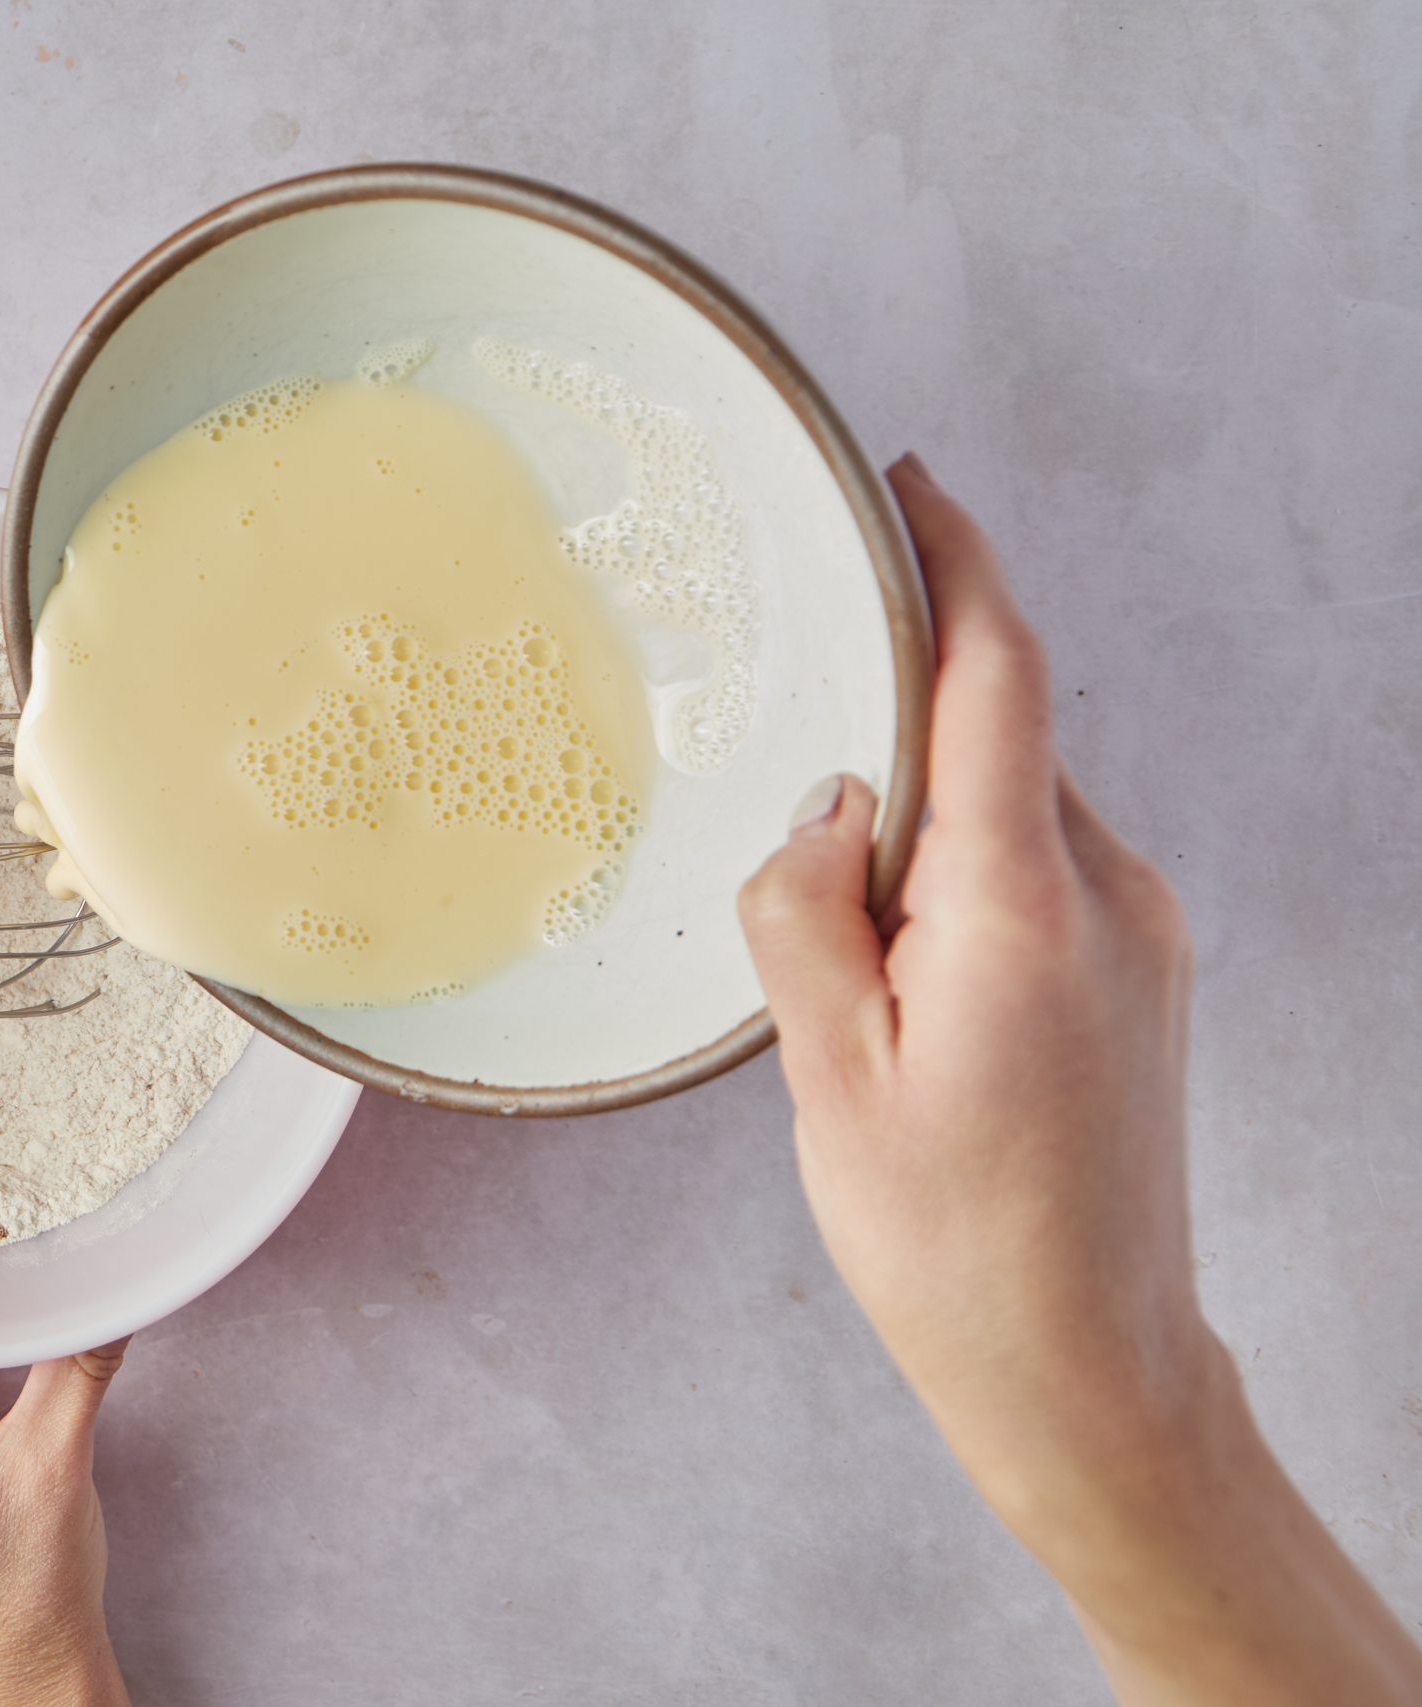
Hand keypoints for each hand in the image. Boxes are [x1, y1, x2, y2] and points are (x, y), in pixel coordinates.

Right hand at [739, 456, 1421, 1703]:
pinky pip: (1038, 867)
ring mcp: (1142, 935)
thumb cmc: (952, 1249)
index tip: (907, 487)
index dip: (954, 564)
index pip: (997, 677)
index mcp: (1021, 906)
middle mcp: (1109, 895)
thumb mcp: (831, 1083)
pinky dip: (962, 872)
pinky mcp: (1143, 973)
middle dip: (893, 725)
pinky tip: (903, 973)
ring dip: (923, 819)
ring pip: (1012, 806)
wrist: (1093, 1373)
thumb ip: (809, 914)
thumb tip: (823, 804)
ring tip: (843, 947)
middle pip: (995, 736)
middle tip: (792, 775)